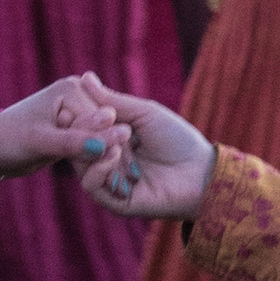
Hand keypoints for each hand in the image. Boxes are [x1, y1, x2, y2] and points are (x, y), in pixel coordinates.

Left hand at [0, 71, 131, 179]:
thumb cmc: (10, 141)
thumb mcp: (42, 142)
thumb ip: (79, 140)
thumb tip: (122, 135)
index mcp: (73, 88)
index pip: (104, 121)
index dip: (98, 146)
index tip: (77, 163)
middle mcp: (80, 94)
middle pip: (107, 129)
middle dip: (96, 152)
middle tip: (70, 163)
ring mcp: (80, 110)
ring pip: (104, 139)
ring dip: (94, 157)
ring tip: (70, 163)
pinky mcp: (78, 126)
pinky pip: (95, 145)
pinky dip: (90, 158)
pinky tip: (78, 165)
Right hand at [76, 92, 215, 218]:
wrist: (202, 172)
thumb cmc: (178, 140)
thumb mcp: (144, 113)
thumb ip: (112, 101)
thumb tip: (84, 77)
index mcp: (110, 141)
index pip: (81, 128)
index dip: (82, 116)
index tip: (97, 106)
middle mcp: (106, 162)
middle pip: (77, 146)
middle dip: (87, 130)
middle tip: (107, 119)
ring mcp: (109, 183)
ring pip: (82, 166)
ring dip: (96, 147)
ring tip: (119, 138)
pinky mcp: (116, 203)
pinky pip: (92, 187)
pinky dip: (99, 169)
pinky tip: (114, 155)